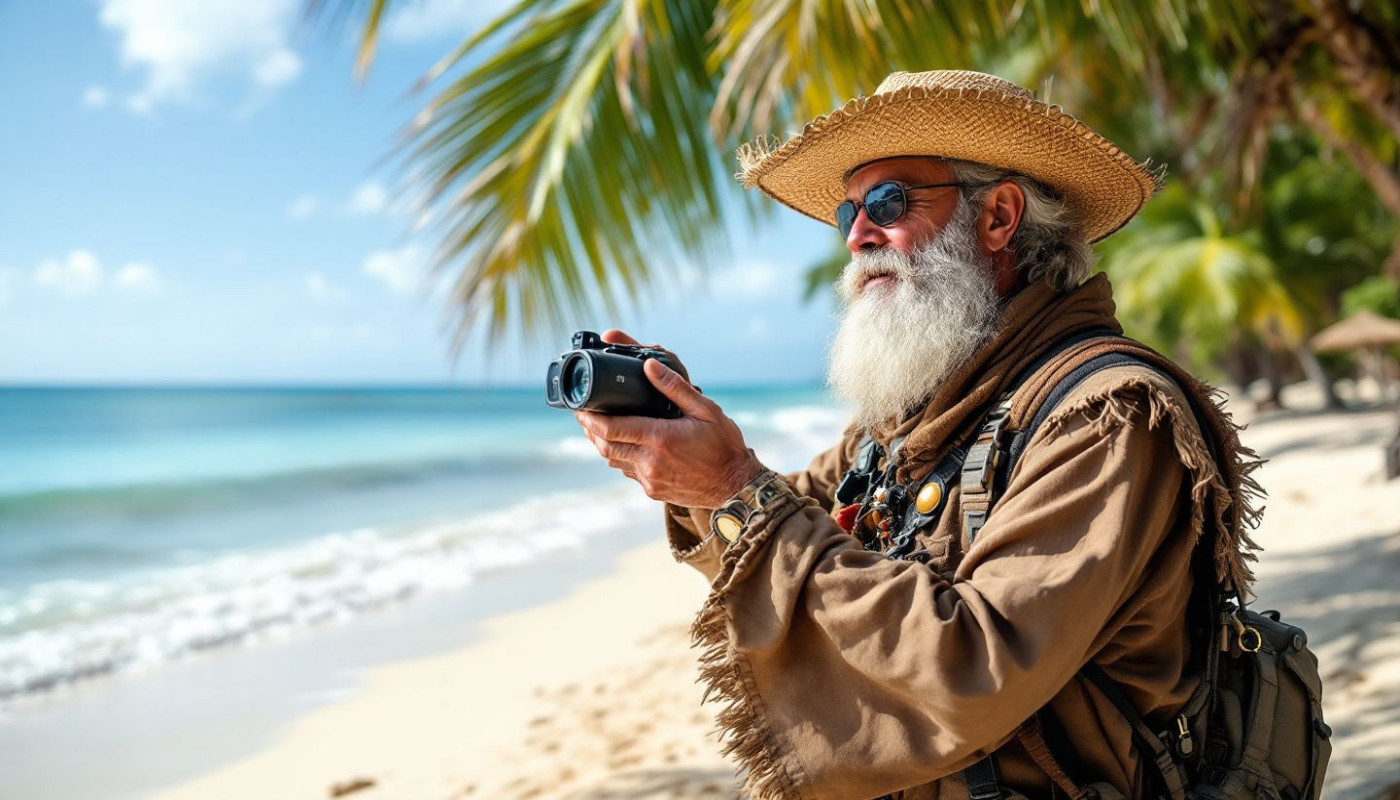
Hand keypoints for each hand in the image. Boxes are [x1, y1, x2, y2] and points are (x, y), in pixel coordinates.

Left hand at [575, 329, 764, 507]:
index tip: (580, 406)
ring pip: (614, 460)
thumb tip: (649, 366)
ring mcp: (650, 479)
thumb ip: (674, 387)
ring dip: (602, 443)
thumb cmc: (724, 445)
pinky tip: (623, 445)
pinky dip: (620, 456)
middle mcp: (650, 462)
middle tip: (582, 413)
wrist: (736, 486)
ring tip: (596, 427)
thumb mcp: (705, 409)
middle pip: (605, 445)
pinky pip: (628, 471)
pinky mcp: (653, 490)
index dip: (590, 417)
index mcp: (660, 439)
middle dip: (590, 429)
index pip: (611, 428)